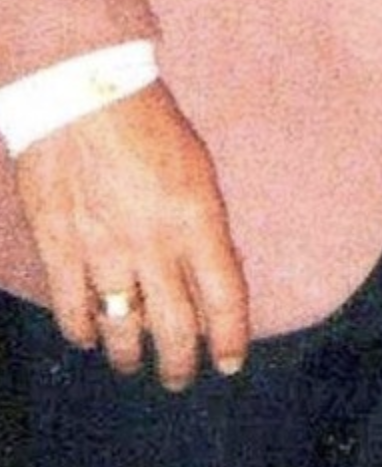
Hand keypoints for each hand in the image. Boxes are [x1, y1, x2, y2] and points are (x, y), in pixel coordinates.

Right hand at [15, 83, 249, 389]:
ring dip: (130, 354)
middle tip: (181, 378)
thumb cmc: (152, 127)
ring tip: (134, 365)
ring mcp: (102, 247)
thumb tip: (207, 279)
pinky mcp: (59, 244)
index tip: (230, 363)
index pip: (224, 298)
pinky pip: (72, 305)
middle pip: (174, 326)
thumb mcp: (201, 175)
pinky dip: (81, 329)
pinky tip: (89, 337)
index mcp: (198, 221)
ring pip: (121, 325)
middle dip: (180, 362)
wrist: (85, 94)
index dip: (229, 338)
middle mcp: (153, 243)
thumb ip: (205, 230)